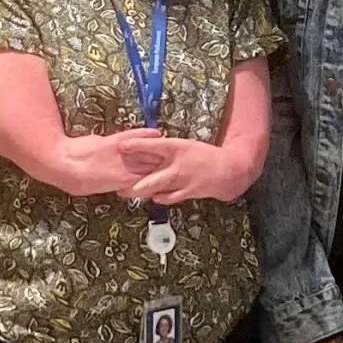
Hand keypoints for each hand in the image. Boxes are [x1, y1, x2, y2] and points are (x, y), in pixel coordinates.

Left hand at [56, 128, 162, 196]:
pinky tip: (157, 133)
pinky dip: (146, 135)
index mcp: (122, 183)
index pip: (146, 181)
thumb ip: (111, 183)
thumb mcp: (96, 187)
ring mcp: (122, 155)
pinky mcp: (115, 142)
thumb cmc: (75, 180)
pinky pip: (135, 137)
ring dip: (158, 151)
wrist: (63, 165)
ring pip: (147, 153)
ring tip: (169, 148)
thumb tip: (115, 182)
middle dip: (162, 164)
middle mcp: (126, 170)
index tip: (166, 174)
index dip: (157, 178)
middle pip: (151, 167)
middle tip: (174, 161)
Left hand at [118, 135, 243, 205]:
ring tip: (125, 193)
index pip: (153, 145)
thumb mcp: (183, 145)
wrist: (226, 170)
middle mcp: (177, 164)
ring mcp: (181, 180)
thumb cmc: (201, 155)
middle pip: (149, 174)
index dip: (136, 146)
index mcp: (176, 147)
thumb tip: (140, 147)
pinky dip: (158, 197)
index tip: (121, 146)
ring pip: (155, 189)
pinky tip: (150, 197)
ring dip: (139, 192)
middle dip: (131, 181)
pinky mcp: (186, 192)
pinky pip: (168, 197)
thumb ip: (163, 149)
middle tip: (117, 183)